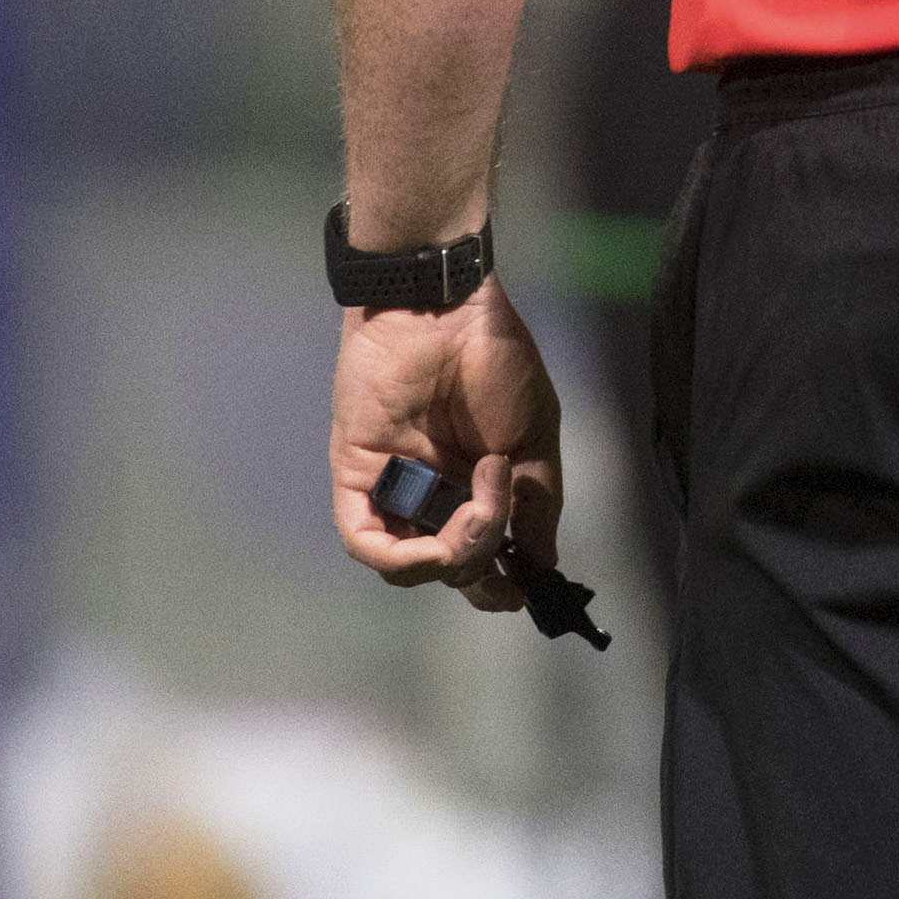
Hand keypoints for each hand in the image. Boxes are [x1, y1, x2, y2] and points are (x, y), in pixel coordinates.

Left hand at [329, 281, 565, 614]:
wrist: (444, 310)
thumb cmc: (495, 360)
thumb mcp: (535, 436)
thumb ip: (536, 503)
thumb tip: (542, 562)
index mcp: (476, 485)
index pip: (481, 554)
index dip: (502, 581)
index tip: (526, 589)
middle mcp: (433, 494)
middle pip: (448, 567)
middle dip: (483, 573)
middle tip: (507, 553)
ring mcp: (394, 488)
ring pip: (408, 562)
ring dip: (454, 552)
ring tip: (486, 503)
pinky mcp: (356, 478)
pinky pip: (364, 539)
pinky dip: (398, 555)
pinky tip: (438, 535)